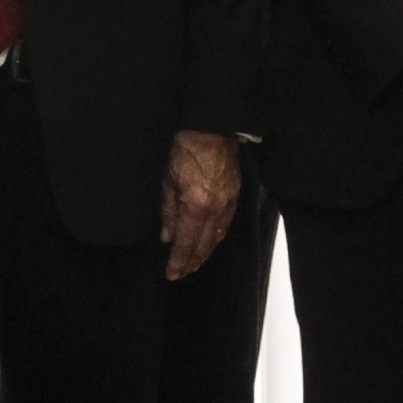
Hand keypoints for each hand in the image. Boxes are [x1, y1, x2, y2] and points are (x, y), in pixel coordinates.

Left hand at [160, 131, 242, 281]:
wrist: (211, 129)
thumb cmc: (185, 150)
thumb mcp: (168, 180)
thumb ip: (168, 211)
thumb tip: (167, 236)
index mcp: (196, 206)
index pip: (187, 242)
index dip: (179, 260)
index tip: (171, 273)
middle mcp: (215, 209)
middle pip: (204, 244)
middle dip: (193, 261)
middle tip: (182, 273)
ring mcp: (228, 203)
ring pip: (217, 237)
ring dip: (206, 252)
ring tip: (195, 262)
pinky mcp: (235, 195)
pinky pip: (226, 224)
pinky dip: (217, 237)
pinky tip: (211, 241)